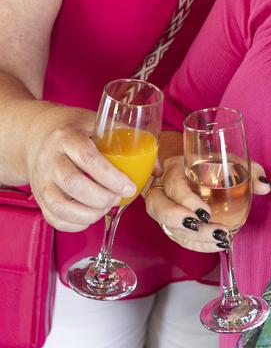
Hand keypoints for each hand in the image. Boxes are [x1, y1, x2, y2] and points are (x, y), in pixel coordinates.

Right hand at [24, 104, 135, 230]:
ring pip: (61, 205)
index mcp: (67, 136)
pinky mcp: (38, 196)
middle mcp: (50, 158)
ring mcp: (40, 179)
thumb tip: (156, 168)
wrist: (37, 133)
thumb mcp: (98, 123)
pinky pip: (54, 218)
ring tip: (106, 208)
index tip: (129, 187)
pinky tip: (90, 216)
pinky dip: (75, 224)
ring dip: (89, 214)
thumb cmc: (75, 129)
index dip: (112, 177)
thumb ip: (126, 140)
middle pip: (74, 184)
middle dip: (102, 198)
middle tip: (118, 198)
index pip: (89, 159)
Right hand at [144, 154, 270, 253]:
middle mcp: (162, 190)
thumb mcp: (224, 160)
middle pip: (161, 211)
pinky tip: (217, 245)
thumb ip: (246, 169)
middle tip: (216, 231)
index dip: (186, 200)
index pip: (173, 186)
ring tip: (222, 240)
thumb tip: (265, 186)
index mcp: (173, 170)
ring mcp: (162, 209)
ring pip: (169, 228)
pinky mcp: (168, 224)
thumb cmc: (204, 162)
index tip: (206, 212)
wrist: (185, 167)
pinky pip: (178, 238)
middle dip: (186, 225)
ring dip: (195, 239)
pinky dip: (197, 244)